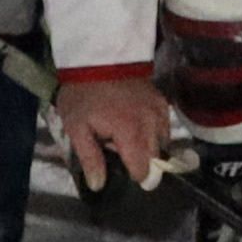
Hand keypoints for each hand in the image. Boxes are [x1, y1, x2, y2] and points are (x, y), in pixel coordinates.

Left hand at [52, 71, 174, 192]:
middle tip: (119, 154)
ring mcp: (159, 111)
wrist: (98, 56)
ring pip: (163, 144)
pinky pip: (165, 127)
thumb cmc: (83, 94)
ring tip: (128, 141)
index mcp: (130, 133)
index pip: (142, 170)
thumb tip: (98, 185)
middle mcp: (151, 125)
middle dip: (141, 162)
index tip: (121, 173)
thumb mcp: (76, 127)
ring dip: (149, 148)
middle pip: (155, 159)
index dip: (133, 176)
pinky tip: (138, 128)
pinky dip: (155, 133)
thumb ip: (90, 158)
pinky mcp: (162, 101)